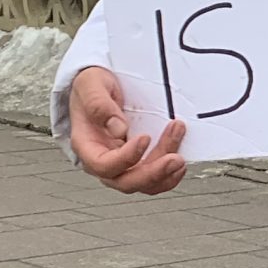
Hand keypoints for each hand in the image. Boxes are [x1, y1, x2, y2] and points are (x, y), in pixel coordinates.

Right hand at [68, 67, 187, 195]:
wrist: (99, 86)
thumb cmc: (91, 87)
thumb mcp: (90, 85)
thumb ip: (99, 105)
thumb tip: (118, 128)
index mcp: (87, 146)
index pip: (103, 165)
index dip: (125, 158)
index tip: (145, 138)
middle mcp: (104, 160)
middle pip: (126, 182)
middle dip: (153, 174)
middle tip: (174, 158)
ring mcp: (123, 164)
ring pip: (144, 182)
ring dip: (165, 173)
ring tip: (180, 156)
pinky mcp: (139, 162)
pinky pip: (153, 179)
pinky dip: (169, 175)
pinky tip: (179, 164)